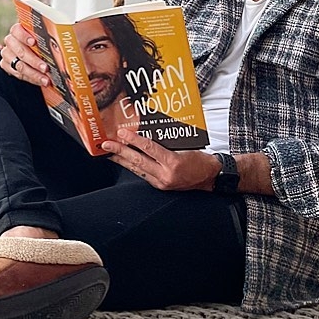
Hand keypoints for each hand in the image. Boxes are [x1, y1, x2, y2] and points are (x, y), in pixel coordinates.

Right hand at [0, 22, 51, 86]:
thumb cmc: (39, 40)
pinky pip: (18, 74)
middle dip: (34, 61)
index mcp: (18, 30)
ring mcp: (7, 54)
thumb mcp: (43, 35)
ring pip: (19, 65)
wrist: (30, 48)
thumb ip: (49, 36)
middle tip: (46, 68)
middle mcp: (11, 41)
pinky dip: (31, 79)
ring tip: (46, 79)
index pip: (17, 30)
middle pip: (20, 51)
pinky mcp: (6, 65)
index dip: (24, 36)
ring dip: (34, 73)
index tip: (34, 42)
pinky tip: (41, 81)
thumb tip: (65, 37)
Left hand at [102, 128, 221, 191]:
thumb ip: (166, 142)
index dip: (134, 140)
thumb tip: (146, 133)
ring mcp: (162, 182)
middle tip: (106, 145)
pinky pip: (143, 175)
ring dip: (121, 160)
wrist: (211, 177)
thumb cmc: (200, 159)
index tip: (122, 132)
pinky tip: (124, 161)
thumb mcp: (185, 146)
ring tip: (109, 153)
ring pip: (137, 169)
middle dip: (120, 151)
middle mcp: (166, 174)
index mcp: (173, 162)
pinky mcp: (161, 186)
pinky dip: (132, 167)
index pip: (149, 148)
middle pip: (138, 161)